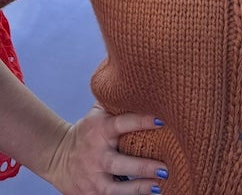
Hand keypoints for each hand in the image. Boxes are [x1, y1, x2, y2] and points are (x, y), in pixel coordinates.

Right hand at [43, 103, 167, 194]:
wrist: (57, 156)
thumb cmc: (88, 130)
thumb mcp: (98, 113)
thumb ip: (116, 101)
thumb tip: (137, 77)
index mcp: (100, 130)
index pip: (123, 123)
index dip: (142, 121)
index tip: (162, 120)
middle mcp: (96, 155)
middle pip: (120, 163)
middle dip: (143, 167)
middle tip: (166, 167)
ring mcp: (92, 177)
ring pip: (116, 187)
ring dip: (139, 188)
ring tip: (160, 186)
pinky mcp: (90, 194)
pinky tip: (149, 193)